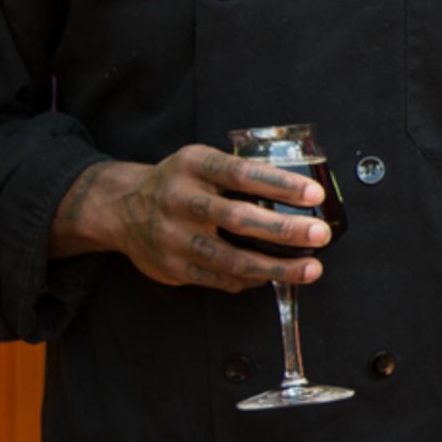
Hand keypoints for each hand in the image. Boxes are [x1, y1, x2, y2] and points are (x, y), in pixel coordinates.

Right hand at [58, 147, 328, 291]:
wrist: (120, 208)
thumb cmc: (178, 182)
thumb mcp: (200, 162)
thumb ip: (238, 173)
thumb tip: (298, 195)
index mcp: (193, 165)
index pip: (241, 173)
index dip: (280, 184)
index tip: (314, 195)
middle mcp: (181, 200)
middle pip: (238, 218)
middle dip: (285, 230)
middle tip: (320, 234)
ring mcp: (174, 237)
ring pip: (232, 259)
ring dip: (277, 267)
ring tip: (311, 269)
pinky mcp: (173, 267)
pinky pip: (220, 279)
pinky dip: (252, 279)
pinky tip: (275, 276)